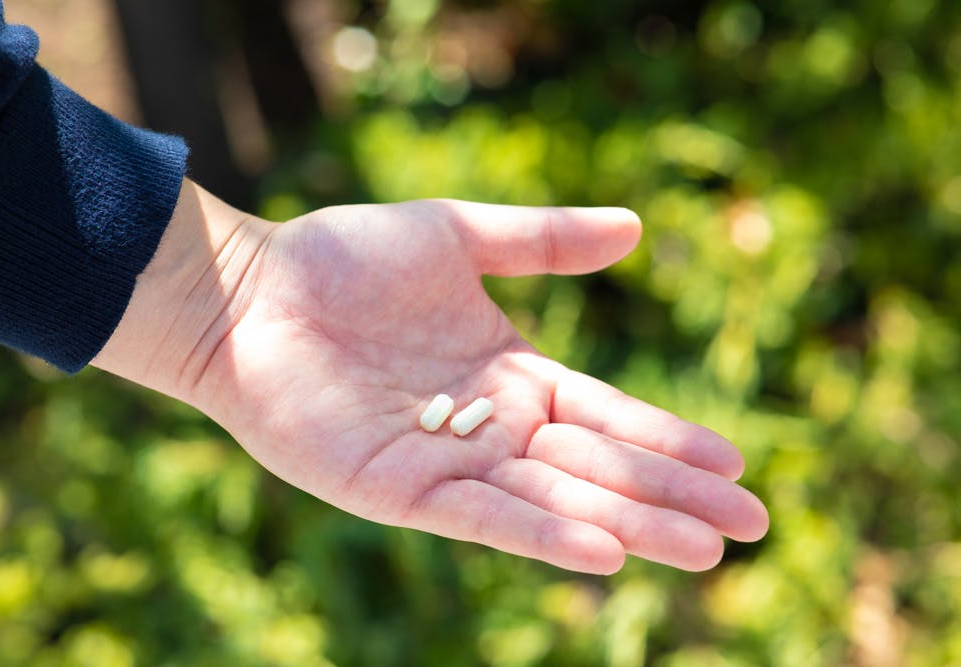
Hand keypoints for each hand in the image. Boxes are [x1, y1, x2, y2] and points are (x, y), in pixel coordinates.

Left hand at [95, 181, 767, 574]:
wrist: (250, 290)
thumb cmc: (342, 259)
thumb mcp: (459, 237)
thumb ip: (544, 240)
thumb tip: (638, 228)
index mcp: (510, 375)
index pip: (607, 414)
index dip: (669, 438)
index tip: (736, 461)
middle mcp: (490, 428)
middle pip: (596, 467)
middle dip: (673, 496)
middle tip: (751, 527)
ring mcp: (448, 465)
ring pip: (553, 499)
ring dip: (630, 524)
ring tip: (703, 550)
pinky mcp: (399, 490)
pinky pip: (481, 516)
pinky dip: (541, 532)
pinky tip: (604, 550)